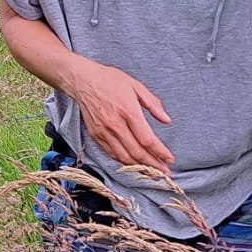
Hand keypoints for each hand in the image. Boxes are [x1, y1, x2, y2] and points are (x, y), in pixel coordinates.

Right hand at [64, 58, 173, 174]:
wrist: (82, 80)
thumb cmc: (109, 80)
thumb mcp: (135, 85)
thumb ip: (153, 103)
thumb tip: (166, 120)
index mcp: (128, 111)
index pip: (146, 139)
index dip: (159, 152)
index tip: (169, 159)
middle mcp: (115, 125)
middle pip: (137, 152)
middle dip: (153, 164)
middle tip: (165, 172)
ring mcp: (104, 132)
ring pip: (124, 157)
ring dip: (139, 167)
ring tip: (152, 172)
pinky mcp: (96, 135)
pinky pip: (112, 154)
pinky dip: (124, 162)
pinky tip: (134, 164)